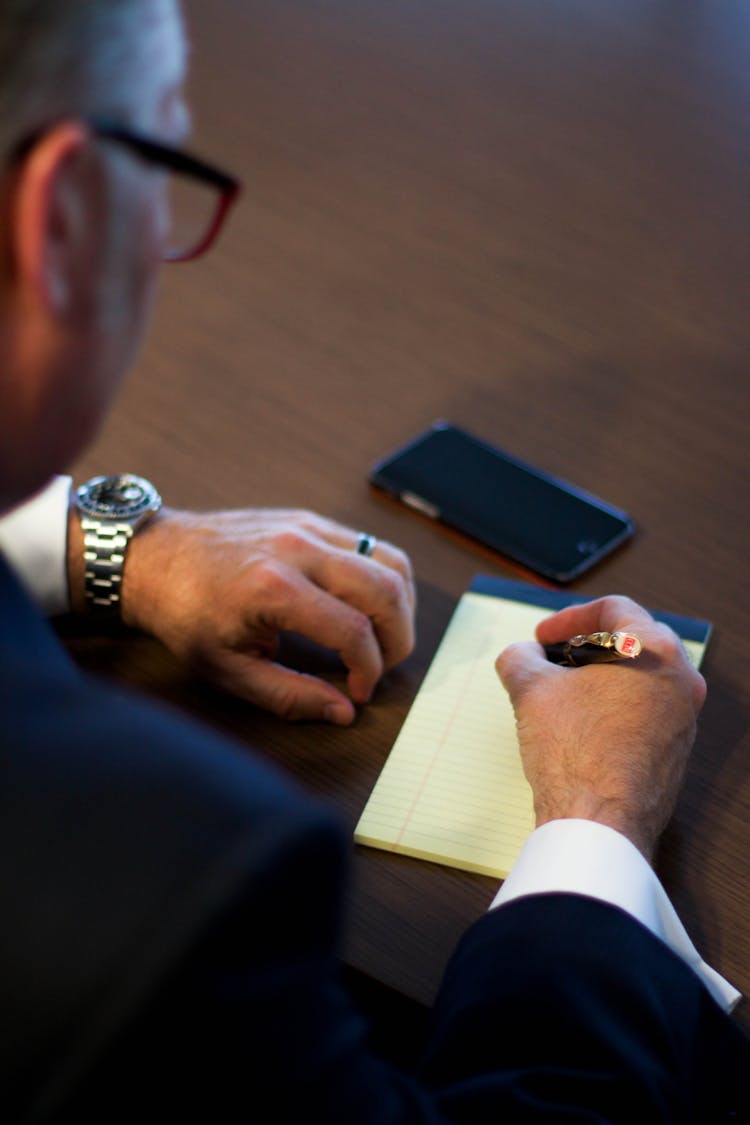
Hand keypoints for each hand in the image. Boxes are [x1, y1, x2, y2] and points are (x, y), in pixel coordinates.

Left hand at [72, 506, 414, 723]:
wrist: (154, 558)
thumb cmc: (183, 613)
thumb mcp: (227, 669)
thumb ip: (289, 694)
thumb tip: (343, 711)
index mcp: (273, 589)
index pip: (354, 631)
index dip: (368, 671)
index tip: (358, 692)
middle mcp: (298, 550)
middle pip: (385, 591)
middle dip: (398, 639)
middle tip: (382, 667)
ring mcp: (308, 528)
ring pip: (389, 560)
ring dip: (400, 605)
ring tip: (384, 638)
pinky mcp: (310, 520)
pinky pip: (370, 545)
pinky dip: (382, 578)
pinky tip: (366, 607)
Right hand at [495, 596, 705, 859]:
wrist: (598, 823)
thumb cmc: (573, 752)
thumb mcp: (529, 689)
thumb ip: (520, 657)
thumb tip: (521, 655)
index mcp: (654, 651)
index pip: (614, 609)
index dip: (569, 617)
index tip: (542, 637)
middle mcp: (680, 681)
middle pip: (634, 639)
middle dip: (588, 644)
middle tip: (554, 658)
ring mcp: (682, 719)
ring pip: (641, 678)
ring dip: (602, 676)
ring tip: (562, 693)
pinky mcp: (675, 752)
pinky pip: (646, 712)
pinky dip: (615, 707)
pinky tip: (581, 726)